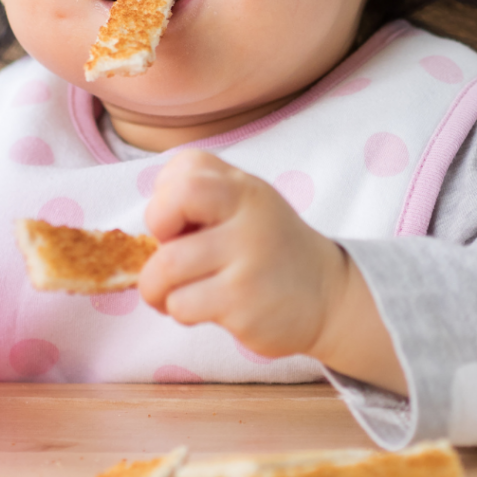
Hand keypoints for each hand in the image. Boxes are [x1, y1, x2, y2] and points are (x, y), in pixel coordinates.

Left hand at [138, 149, 347, 359]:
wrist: (327, 296)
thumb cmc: (270, 249)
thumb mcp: (247, 207)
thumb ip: (204, 200)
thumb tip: (148, 230)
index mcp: (244, 187)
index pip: (186, 166)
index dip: (166, 194)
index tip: (180, 220)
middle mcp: (249, 215)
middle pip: (175, 201)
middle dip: (156, 229)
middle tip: (170, 250)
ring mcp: (247, 259)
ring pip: (166, 267)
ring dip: (157, 287)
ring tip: (176, 292)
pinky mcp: (243, 303)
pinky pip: (181, 304)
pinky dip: (179, 310)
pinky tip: (204, 308)